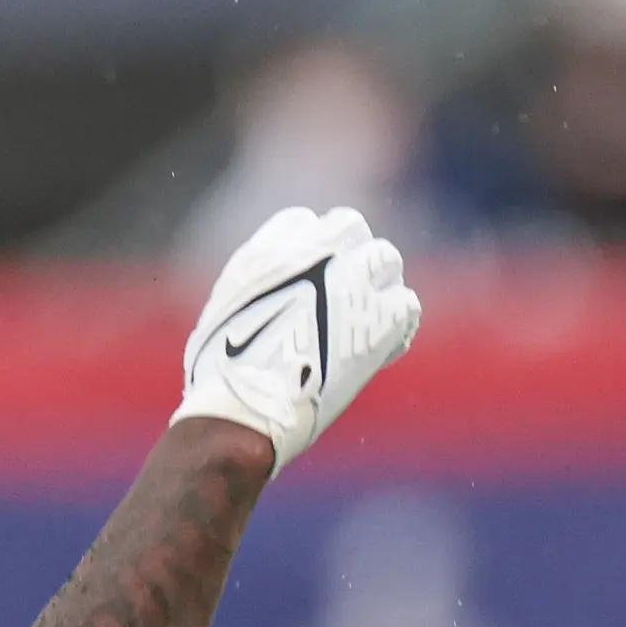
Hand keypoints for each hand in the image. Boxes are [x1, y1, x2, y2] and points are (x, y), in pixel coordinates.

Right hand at [172, 205, 419, 468]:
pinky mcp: (379, 317)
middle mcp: (313, 252)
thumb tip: (266, 300)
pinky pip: (405, 305)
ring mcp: (350, 280)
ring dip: (378, 286)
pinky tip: (380, 349)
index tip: (310, 276)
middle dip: (350, 256)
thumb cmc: (220, 374)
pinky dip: (397, 324)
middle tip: (346, 294)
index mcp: (268, 249)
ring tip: (365, 323)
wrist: (246, 405)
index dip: (312, 250)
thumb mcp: (222, 310)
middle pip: (349, 226)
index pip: (303, 221)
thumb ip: (253, 289)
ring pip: (385, 258)